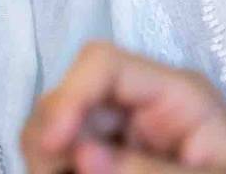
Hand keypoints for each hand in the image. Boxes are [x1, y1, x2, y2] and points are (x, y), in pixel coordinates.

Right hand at [20, 41, 225, 173]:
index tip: (57, 146)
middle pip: (70, 96)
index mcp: (175, 95)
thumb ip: (152, 171)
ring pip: (58, 130)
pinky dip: (60, 167)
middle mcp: (142, 107)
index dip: (69, 96)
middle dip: (50, 134)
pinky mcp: (116, 160)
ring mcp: (126, 136)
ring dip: (50, 156)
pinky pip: (71, 157)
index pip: (102, 63)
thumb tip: (83, 157)